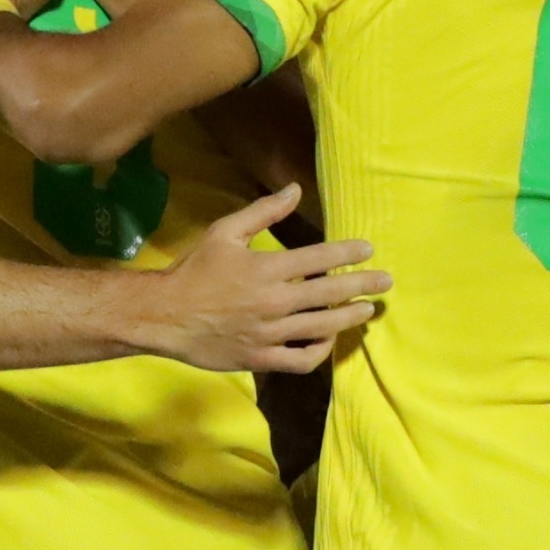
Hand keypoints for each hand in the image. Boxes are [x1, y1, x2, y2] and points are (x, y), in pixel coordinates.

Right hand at [126, 185, 389, 373]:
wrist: (164, 315)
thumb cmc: (194, 271)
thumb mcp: (224, 232)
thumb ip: (263, 212)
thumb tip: (295, 189)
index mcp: (267, 268)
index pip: (320, 258)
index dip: (349, 252)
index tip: (368, 250)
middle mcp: (274, 302)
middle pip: (330, 294)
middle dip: (364, 285)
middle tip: (385, 282)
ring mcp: (268, 334)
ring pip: (322, 328)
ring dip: (350, 318)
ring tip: (366, 311)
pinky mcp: (260, 358)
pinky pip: (300, 360)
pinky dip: (319, 352)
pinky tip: (327, 341)